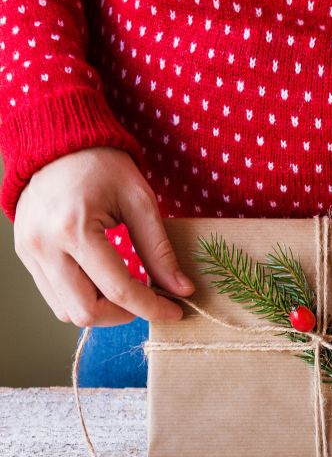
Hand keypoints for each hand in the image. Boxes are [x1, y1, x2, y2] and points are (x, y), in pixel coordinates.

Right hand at [14, 146, 193, 325]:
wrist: (57, 141)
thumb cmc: (101, 164)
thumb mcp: (139, 201)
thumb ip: (159, 250)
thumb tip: (181, 290)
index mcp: (73, 228)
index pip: (118, 289)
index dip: (151, 307)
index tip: (175, 311)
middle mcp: (44, 245)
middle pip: (86, 311)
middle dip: (123, 315)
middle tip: (146, 301)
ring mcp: (30, 252)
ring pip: (67, 311)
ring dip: (102, 311)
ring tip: (125, 291)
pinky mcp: (25, 254)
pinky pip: (54, 296)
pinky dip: (82, 299)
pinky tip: (102, 282)